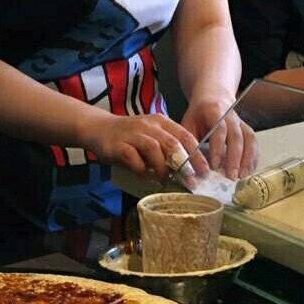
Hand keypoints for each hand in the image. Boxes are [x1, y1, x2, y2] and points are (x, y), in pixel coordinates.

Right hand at [75, 111, 207, 179]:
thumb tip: (188, 171)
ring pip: (154, 149)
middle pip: (172, 143)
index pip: (185, 136)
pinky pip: (133, 158)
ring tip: (163, 179)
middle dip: (184, 164)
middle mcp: (149, 126)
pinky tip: (144, 176)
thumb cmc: (130, 137)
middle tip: (190, 180)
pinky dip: (141, 169)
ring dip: (161, 168)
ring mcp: (133, 134)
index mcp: (161, 122)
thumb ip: (167, 149)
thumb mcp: (152, 137)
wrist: (99, 128)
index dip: (197, 155)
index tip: (205, 171)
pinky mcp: (119, 145)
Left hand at [182, 95, 257, 179]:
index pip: (219, 130)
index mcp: (214, 111)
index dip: (217, 148)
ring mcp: (241, 122)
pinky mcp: (246, 128)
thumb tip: (190, 166)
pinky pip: (253, 142)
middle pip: (236, 136)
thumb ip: (189, 143)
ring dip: (247, 159)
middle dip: (235, 158)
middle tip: (231, 176)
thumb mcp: (188, 124)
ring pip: (249, 139)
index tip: (214, 165)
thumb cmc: (198, 114)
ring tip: (242, 176)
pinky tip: (249, 170)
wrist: (213, 96)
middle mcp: (231, 115)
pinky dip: (253, 157)